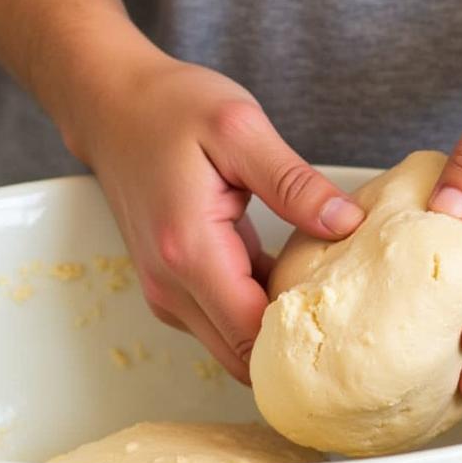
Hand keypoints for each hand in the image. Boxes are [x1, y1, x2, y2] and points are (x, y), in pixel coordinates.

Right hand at [68, 54, 364, 382]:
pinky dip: (261, 311)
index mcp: (191, 253)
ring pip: (235, 344)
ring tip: (327, 297)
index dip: (304, 339)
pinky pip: (227, 320)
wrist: (112, 105)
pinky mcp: (176, 287)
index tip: (349, 322)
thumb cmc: (170, 110)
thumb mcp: (241, 130)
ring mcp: (170, 292)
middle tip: (349, 318)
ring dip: (278, 331)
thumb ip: (295, 183)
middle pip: (244, 357)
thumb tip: (346, 224)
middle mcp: (172, 286)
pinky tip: (295, 281)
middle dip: (296, 347)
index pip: (254, 337)